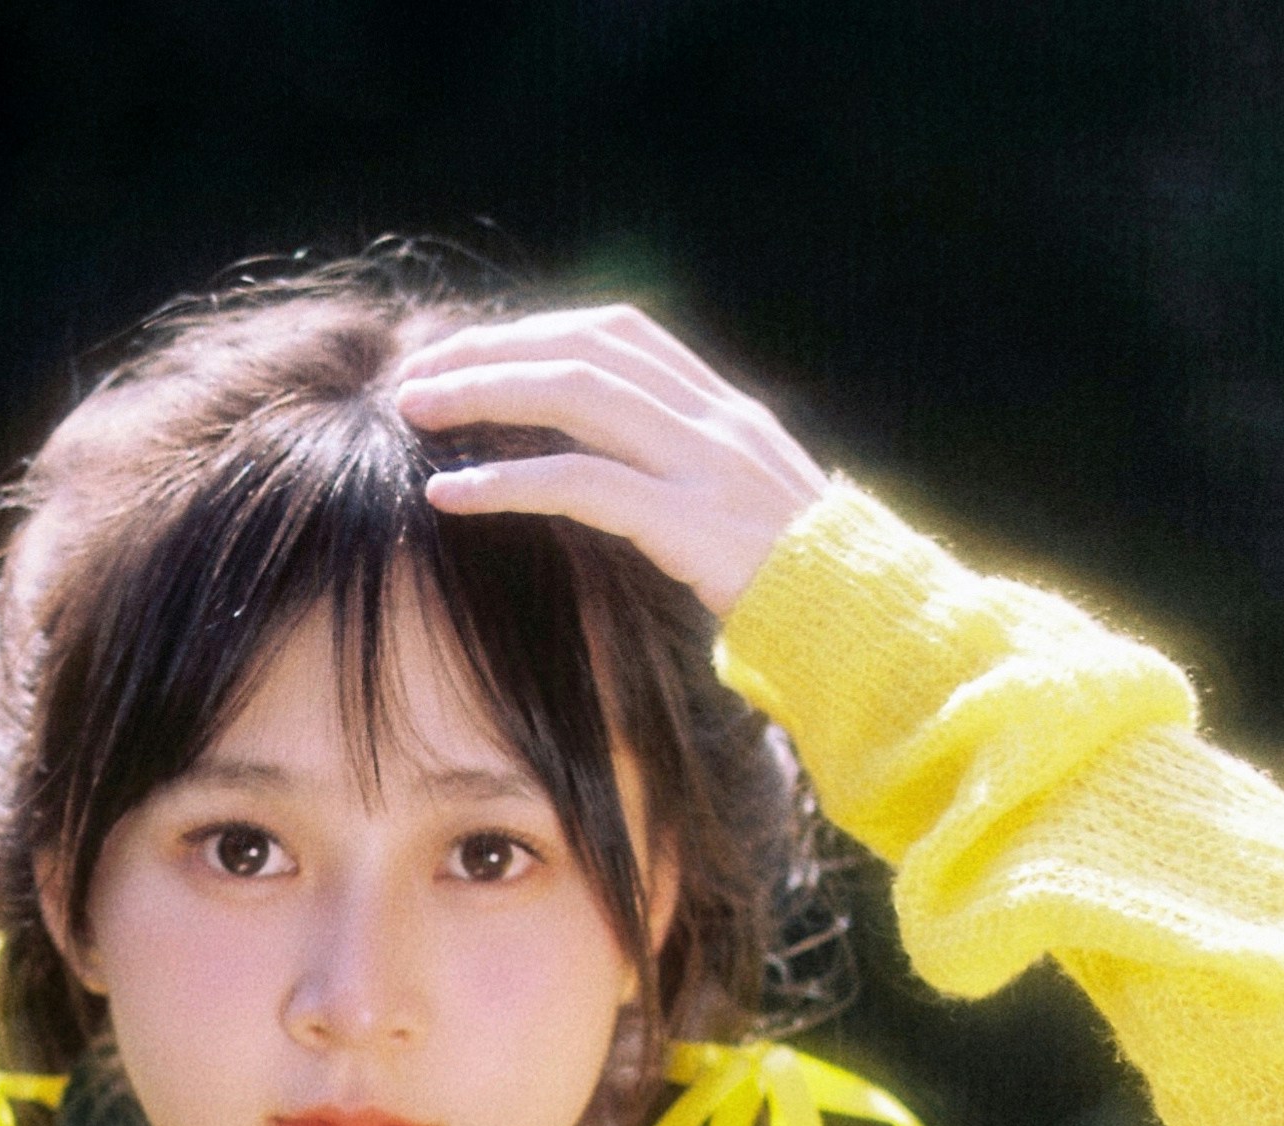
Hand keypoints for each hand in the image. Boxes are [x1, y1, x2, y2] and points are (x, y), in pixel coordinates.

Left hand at [394, 304, 827, 620]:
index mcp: (726, 410)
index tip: (471, 352)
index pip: (618, 333)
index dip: (537, 331)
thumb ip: (687, 486)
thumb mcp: (742, 520)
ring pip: (577, 396)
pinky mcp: (694, 526)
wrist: (869, 636)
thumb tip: (619, 485)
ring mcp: (708, 467)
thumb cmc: (801, 598)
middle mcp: (716, 420)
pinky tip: (451, 492)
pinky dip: (508, 481)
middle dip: (494, 352)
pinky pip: (585, 486)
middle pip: (585, 348)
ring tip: (414, 413)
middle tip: (417, 374)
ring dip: (485, 395)